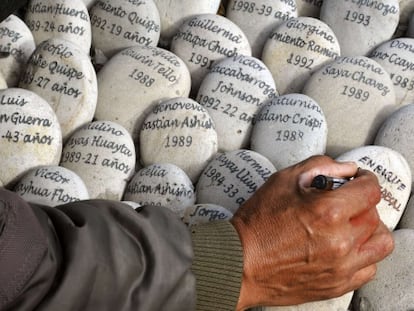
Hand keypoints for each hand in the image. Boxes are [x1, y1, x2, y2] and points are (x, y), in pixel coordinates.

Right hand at [231, 155, 393, 309]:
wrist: (240, 261)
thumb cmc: (256, 224)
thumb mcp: (282, 181)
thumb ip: (319, 166)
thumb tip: (345, 170)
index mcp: (328, 212)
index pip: (370, 191)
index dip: (366, 180)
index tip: (360, 181)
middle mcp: (340, 241)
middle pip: (374, 215)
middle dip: (361, 203)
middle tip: (344, 201)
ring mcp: (341, 266)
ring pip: (379, 243)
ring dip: (368, 229)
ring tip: (350, 224)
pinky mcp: (337, 284)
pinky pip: (368, 267)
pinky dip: (362, 254)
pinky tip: (344, 246)